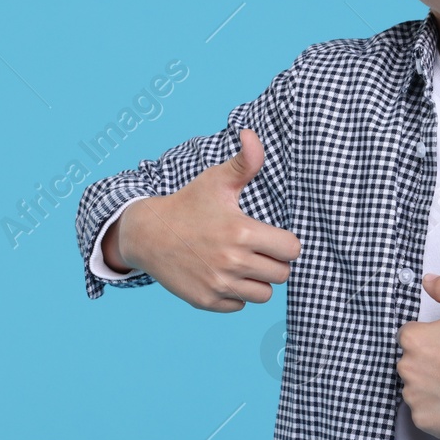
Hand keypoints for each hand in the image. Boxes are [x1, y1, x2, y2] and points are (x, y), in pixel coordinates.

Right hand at [108, 127, 301, 312]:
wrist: (147, 234)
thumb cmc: (189, 204)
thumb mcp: (216, 180)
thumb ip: (244, 161)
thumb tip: (251, 134)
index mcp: (241, 231)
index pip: (292, 249)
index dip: (286, 242)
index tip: (271, 236)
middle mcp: (232, 262)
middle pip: (282, 274)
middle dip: (274, 261)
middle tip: (257, 249)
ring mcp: (218, 284)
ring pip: (265, 294)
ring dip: (258, 280)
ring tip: (243, 263)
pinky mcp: (206, 301)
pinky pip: (241, 305)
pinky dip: (237, 294)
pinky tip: (224, 275)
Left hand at [397, 272, 439, 439]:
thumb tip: (428, 281)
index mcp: (414, 339)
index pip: (410, 335)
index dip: (432, 337)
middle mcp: (407, 369)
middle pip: (411, 362)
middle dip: (429, 362)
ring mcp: (414, 398)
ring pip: (416, 388)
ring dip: (431, 386)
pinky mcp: (424, 421)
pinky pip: (424, 412)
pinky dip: (438, 409)